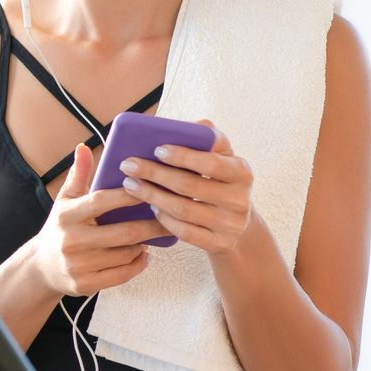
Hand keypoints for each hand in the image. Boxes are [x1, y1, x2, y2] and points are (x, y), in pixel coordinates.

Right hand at [32, 141, 168, 296]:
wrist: (40, 268)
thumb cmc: (60, 228)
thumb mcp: (64, 201)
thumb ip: (78, 175)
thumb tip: (83, 146)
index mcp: (67, 215)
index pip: (102, 202)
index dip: (128, 194)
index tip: (151, 186)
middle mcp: (72, 241)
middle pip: (123, 233)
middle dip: (152, 225)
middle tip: (171, 216)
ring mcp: (79, 265)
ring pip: (126, 254)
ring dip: (145, 244)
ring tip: (155, 234)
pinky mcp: (86, 284)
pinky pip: (123, 274)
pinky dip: (138, 264)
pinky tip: (144, 254)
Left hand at [114, 117, 253, 257]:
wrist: (238, 224)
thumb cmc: (221, 181)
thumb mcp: (223, 158)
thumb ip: (210, 139)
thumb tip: (195, 125)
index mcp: (242, 172)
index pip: (210, 163)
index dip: (183, 156)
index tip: (156, 149)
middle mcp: (240, 200)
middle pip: (190, 186)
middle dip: (155, 174)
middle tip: (128, 165)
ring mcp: (231, 225)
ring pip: (183, 210)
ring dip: (152, 196)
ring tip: (130, 184)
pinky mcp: (220, 244)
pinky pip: (184, 232)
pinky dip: (164, 218)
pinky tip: (149, 207)